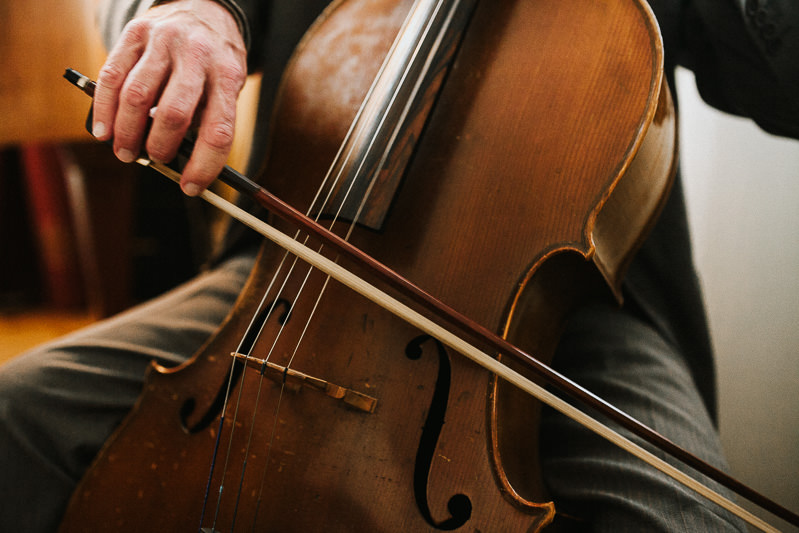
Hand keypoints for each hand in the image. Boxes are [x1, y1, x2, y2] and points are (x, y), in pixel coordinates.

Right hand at [92, 0, 246, 194]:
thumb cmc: (213, 61)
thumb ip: (204, 119)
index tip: (190, 187)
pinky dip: (104, 109)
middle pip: (173, 114)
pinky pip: (113, 75)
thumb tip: (176, 163)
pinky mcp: (136, 32)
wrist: (203, 8)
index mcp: (228, 75)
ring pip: (137, 96)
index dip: (203, 165)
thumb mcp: (224, 86)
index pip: (218, 131)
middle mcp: (198, 55)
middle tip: (152, 159)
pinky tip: (103, 130)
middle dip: (159, 147)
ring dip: (127, 133)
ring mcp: (165, 42)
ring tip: (125, 151)